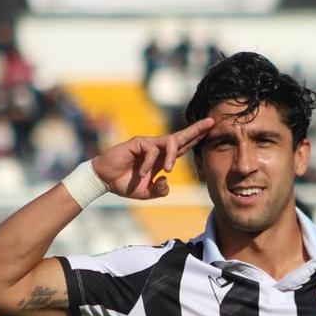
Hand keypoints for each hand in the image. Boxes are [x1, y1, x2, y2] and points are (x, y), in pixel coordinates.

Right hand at [92, 118, 213, 199]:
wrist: (104, 180)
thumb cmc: (125, 184)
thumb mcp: (146, 193)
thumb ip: (159, 190)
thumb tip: (166, 180)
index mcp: (162, 159)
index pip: (182, 147)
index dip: (195, 140)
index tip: (209, 132)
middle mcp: (157, 149)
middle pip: (181, 137)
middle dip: (196, 130)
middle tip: (211, 122)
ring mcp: (148, 144)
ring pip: (170, 142)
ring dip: (172, 155)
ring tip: (168, 170)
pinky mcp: (138, 142)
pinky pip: (151, 150)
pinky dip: (149, 163)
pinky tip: (142, 173)